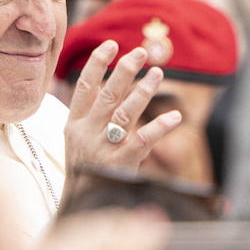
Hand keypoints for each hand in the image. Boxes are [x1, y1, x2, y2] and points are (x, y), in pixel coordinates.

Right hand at [64, 42, 182, 173]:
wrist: (82, 205)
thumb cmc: (85, 169)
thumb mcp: (76, 140)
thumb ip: (89, 114)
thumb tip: (107, 83)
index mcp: (74, 124)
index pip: (84, 87)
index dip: (97, 63)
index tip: (111, 44)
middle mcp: (86, 132)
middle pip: (107, 94)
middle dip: (125, 70)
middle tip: (141, 52)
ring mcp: (103, 148)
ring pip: (125, 112)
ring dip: (143, 91)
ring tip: (158, 73)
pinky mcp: (121, 163)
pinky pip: (143, 139)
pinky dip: (160, 126)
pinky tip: (175, 116)